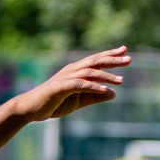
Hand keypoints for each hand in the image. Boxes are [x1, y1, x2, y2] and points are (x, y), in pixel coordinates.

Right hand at [13, 47, 129, 121]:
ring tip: (121, 80)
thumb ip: (95, 96)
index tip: (125, 50)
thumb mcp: (79, 101)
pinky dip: (93, 86)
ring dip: (106, 75)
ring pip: (89, 72)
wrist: (30, 108)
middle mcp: (72, 70)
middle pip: (95, 61)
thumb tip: (114, 94)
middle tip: (129, 59)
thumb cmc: (53, 103)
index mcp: (76, 71)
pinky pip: (80, 84)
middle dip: (112, 60)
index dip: (110, 54)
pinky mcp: (60, 87)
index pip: (95, 60)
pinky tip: (104, 90)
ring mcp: (65, 77)